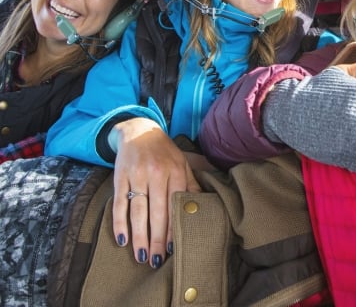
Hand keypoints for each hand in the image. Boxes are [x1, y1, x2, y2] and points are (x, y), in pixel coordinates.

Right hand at [111, 117, 200, 266]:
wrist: (138, 130)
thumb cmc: (164, 152)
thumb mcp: (182, 162)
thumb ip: (190, 183)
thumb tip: (202, 205)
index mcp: (175, 170)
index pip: (176, 203)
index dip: (174, 226)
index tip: (173, 248)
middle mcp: (157, 172)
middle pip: (157, 210)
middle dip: (156, 238)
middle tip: (155, 260)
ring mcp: (137, 174)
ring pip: (138, 209)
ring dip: (139, 235)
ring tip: (141, 255)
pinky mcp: (120, 176)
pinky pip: (119, 202)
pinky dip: (119, 222)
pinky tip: (122, 239)